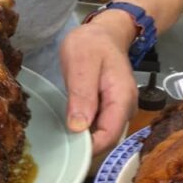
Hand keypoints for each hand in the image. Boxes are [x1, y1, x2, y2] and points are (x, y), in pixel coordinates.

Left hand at [60, 10, 138, 154]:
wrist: (104, 33)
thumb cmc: (92, 44)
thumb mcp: (81, 64)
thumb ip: (82, 95)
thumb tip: (78, 128)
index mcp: (122, 99)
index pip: (109, 136)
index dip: (89, 148)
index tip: (66, 149)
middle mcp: (125, 109)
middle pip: (106, 140)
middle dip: (84, 145)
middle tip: (57, 141)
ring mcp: (119, 110)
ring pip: (101, 135)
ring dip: (83, 138)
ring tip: (60, 133)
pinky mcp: (110, 110)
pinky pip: (98, 127)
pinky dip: (84, 129)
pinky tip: (69, 123)